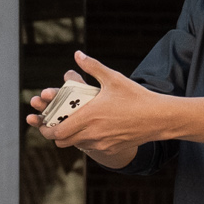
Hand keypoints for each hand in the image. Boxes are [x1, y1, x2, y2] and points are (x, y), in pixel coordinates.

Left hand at [38, 52, 166, 165]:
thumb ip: (93, 67)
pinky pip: (93, 148)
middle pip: (62, 141)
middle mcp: (93, 133)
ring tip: (74, 125)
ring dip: (72, 137)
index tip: (45, 123)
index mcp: (89, 115)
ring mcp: (102, 143)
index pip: (58, 130)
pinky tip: (94, 129)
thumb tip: (78, 54)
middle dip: (56, 134)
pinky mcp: (112, 148)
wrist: (159, 118)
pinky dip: (88, 141)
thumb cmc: (137, 96)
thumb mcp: (114, 78)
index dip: (47, 129)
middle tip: (56, 125)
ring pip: (76, 145)